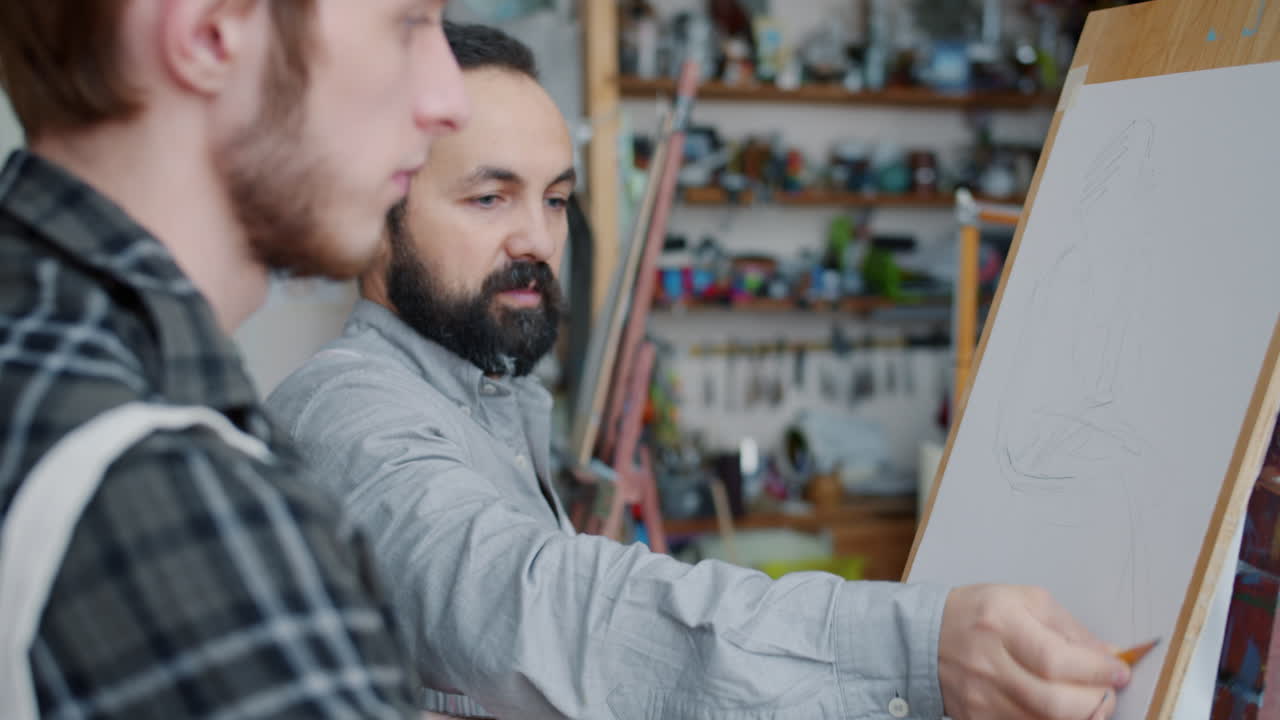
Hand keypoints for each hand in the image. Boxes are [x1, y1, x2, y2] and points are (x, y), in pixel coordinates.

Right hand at [939, 585, 1130, 719]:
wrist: (923, 637)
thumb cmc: (978, 614)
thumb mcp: (1024, 600)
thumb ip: (1069, 627)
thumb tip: (1108, 656)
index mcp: (1002, 623)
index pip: (1056, 660)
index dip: (1096, 671)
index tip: (1119, 671)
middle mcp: (988, 663)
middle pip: (1054, 702)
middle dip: (1095, 702)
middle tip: (1109, 692)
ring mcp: (981, 697)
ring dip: (1079, 716)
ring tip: (1088, 701)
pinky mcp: (977, 719)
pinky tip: (1058, 709)